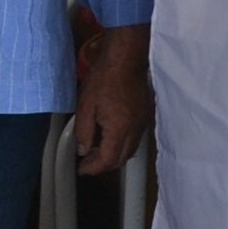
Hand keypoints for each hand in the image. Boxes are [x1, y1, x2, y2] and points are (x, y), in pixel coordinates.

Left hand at [71, 25, 150, 175]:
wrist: (126, 59)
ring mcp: (142, 122)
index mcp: (119, 129)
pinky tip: (111, 136)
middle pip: (121, 159)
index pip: (108, 160)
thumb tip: (83, 149)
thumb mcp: (85, 106)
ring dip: (114, 155)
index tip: (82, 168)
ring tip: (97, 149)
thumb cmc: (104, 78)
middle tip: (87, 161)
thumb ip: (83, 132)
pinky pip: (135, 138)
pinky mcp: (145, 114)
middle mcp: (134, 129)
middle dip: (103, 165)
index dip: (93, 168)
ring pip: (130, 150)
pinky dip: (123, 144)